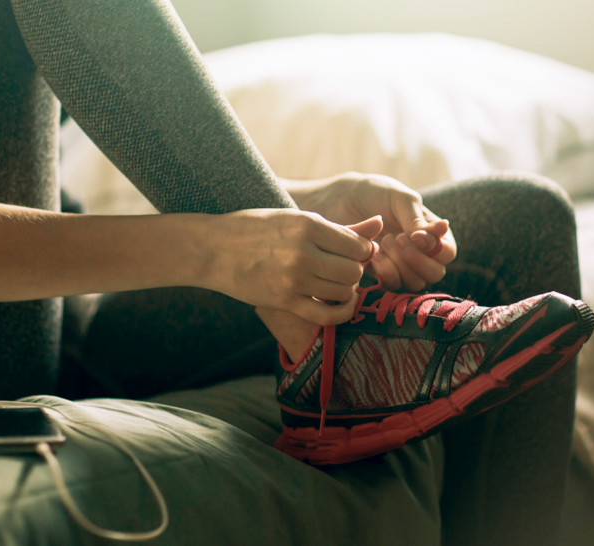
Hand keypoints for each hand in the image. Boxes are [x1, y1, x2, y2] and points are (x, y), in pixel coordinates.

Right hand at [199, 209, 381, 324]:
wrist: (212, 248)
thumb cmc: (255, 228)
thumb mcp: (296, 219)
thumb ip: (340, 227)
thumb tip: (380, 225)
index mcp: (308, 224)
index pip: (358, 246)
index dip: (362, 252)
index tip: (351, 253)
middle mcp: (304, 251)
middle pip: (355, 270)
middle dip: (355, 272)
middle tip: (342, 269)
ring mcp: (294, 278)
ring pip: (345, 291)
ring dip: (346, 290)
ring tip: (334, 283)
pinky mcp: (285, 301)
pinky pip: (328, 315)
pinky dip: (342, 312)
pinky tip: (340, 304)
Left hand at [287, 172, 456, 290]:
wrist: (338, 201)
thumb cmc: (372, 193)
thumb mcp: (398, 197)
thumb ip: (417, 217)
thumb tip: (441, 232)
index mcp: (431, 232)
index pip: (447, 252)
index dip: (435, 248)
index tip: (414, 236)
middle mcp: (421, 252)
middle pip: (436, 273)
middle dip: (416, 259)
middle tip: (396, 239)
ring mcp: (402, 266)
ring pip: (416, 283)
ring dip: (400, 265)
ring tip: (383, 243)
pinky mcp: (382, 276)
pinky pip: (394, 287)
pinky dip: (386, 273)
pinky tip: (373, 256)